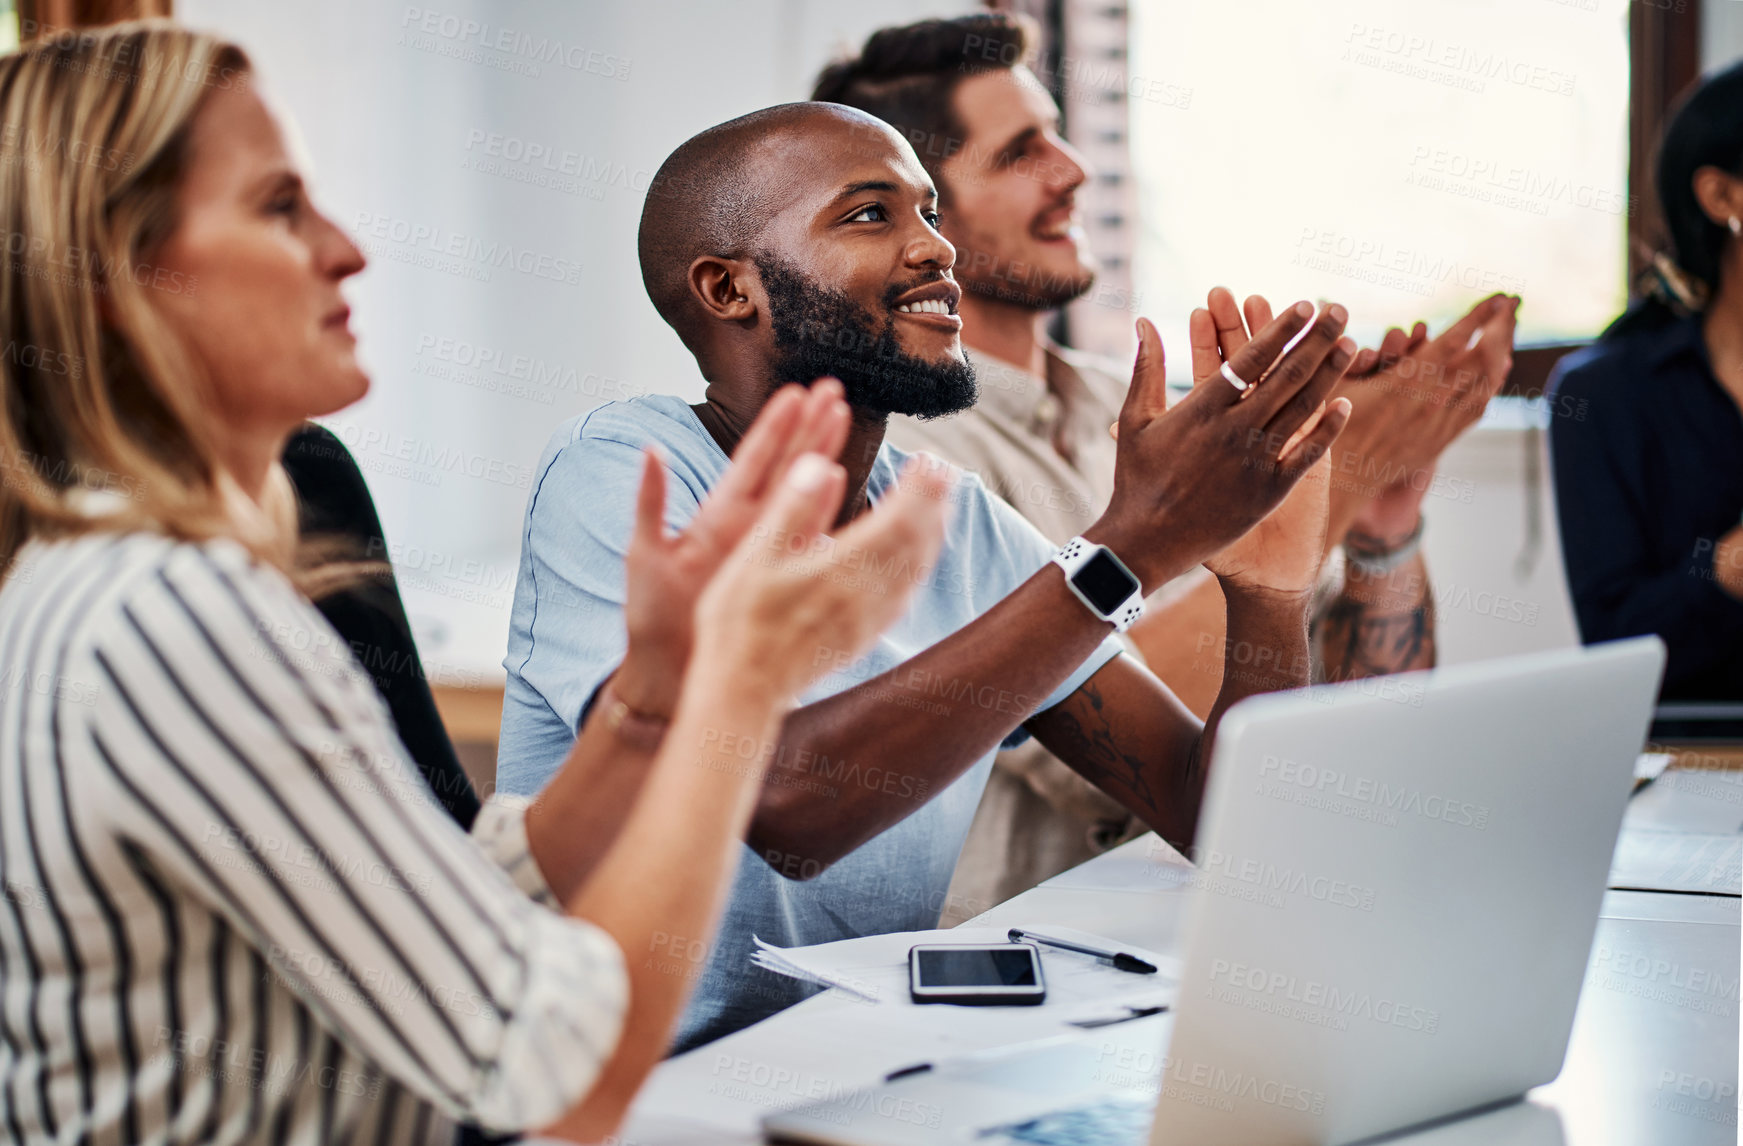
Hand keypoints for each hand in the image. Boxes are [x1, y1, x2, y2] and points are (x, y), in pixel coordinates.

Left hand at [615, 381, 851, 714]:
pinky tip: (848, 484)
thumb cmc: (651, 618)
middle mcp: (749, 528)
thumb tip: (651, 450)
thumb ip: (651, 503)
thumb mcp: (644, 554)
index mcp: (717, 516)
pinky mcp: (783, 579)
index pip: (752, 460)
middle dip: (811, 427)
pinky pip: (814, 540)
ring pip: (805, 495)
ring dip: (825, 456)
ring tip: (845, 419)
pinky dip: (831, 513)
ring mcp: (771, 552)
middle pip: (788, 467)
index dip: (774, 426)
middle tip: (835, 390)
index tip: (795, 391)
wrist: (668, 674)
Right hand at [692, 452, 950, 704]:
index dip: (920, 489)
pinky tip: (914, 563)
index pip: (898, 520)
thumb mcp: (753, 557)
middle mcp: (864, 595)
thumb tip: (820, 465)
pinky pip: (903, 598)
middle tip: (944, 474)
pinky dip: (917, 570)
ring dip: (931, 536)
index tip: (930, 461)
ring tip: (939, 509)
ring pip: (914, 572)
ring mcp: (867, 620)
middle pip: (915, 544)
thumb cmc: (739, 624)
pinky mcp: (862, 638)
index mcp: (840, 569)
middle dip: (934, 506)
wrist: (743, 690)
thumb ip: (791, 509)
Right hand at [1085, 299, 1354, 593]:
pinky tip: (1346, 405)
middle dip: (1316, 340)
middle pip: (1285, 375)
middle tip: (1339, 311)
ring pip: (1302, 408)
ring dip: (1329, 374)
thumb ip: (1146, 367)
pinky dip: (1327, 430)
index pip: (1250, 358)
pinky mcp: (1269, 491)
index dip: (1280, 329)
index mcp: (1201, 408)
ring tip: (1350, 344)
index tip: (1304, 305)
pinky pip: (1306, 454)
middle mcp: (1233, 430)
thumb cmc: (1136, 479)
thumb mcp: (1136, 418)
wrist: (1145, 542)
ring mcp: (1254, 461)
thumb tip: (1143, 321)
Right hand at [1330, 294, 1517, 511]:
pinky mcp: (1441, 440)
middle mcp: (1430, 403)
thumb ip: (1346, 347)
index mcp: (1406, 383)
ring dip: (1502, 355)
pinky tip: (1494, 372)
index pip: (1454, 342)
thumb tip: (1329, 308)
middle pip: (1482, 360)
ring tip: (1507, 333)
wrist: (1342, 480)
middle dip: (1502, 329)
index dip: (1480, 317)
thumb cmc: (1331, 427)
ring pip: (1486, 385)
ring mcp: (1440, 423)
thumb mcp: (1334, 382)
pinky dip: (1491, 384)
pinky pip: (1477, 408)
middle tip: (1512, 307)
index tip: (1499, 298)